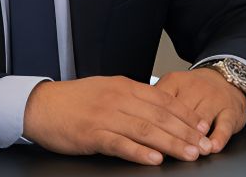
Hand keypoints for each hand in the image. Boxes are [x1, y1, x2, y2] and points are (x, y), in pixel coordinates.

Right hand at [23, 75, 212, 164]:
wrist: (41, 105)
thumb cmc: (73, 101)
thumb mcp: (105, 91)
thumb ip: (130, 98)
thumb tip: (156, 109)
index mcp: (122, 86)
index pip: (162, 98)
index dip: (185, 113)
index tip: (203, 126)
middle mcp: (117, 98)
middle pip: (158, 115)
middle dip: (185, 132)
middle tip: (204, 145)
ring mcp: (105, 115)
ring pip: (145, 129)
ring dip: (170, 143)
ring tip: (188, 154)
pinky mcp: (92, 133)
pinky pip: (120, 143)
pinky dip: (139, 152)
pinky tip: (154, 159)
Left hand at [155, 68, 245, 152]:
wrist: (225, 78)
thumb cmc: (194, 89)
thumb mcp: (174, 87)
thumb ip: (157, 103)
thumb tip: (139, 124)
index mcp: (175, 81)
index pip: (162, 101)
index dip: (154, 120)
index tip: (147, 137)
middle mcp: (194, 88)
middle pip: (182, 111)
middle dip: (174, 131)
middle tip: (166, 149)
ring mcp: (214, 99)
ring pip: (202, 118)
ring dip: (196, 136)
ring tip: (190, 150)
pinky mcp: (230, 110)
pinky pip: (225, 125)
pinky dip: (219, 137)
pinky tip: (213, 146)